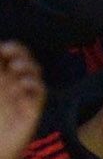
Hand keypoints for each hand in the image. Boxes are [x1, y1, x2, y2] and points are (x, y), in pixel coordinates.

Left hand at [0, 42, 44, 158]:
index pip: (5, 57)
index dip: (6, 49)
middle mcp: (11, 85)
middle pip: (22, 59)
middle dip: (17, 51)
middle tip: (6, 50)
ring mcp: (23, 96)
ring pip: (33, 72)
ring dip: (27, 64)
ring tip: (15, 66)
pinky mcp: (32, 109)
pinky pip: (39, 92)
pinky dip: (34, 83)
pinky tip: (23, 83)